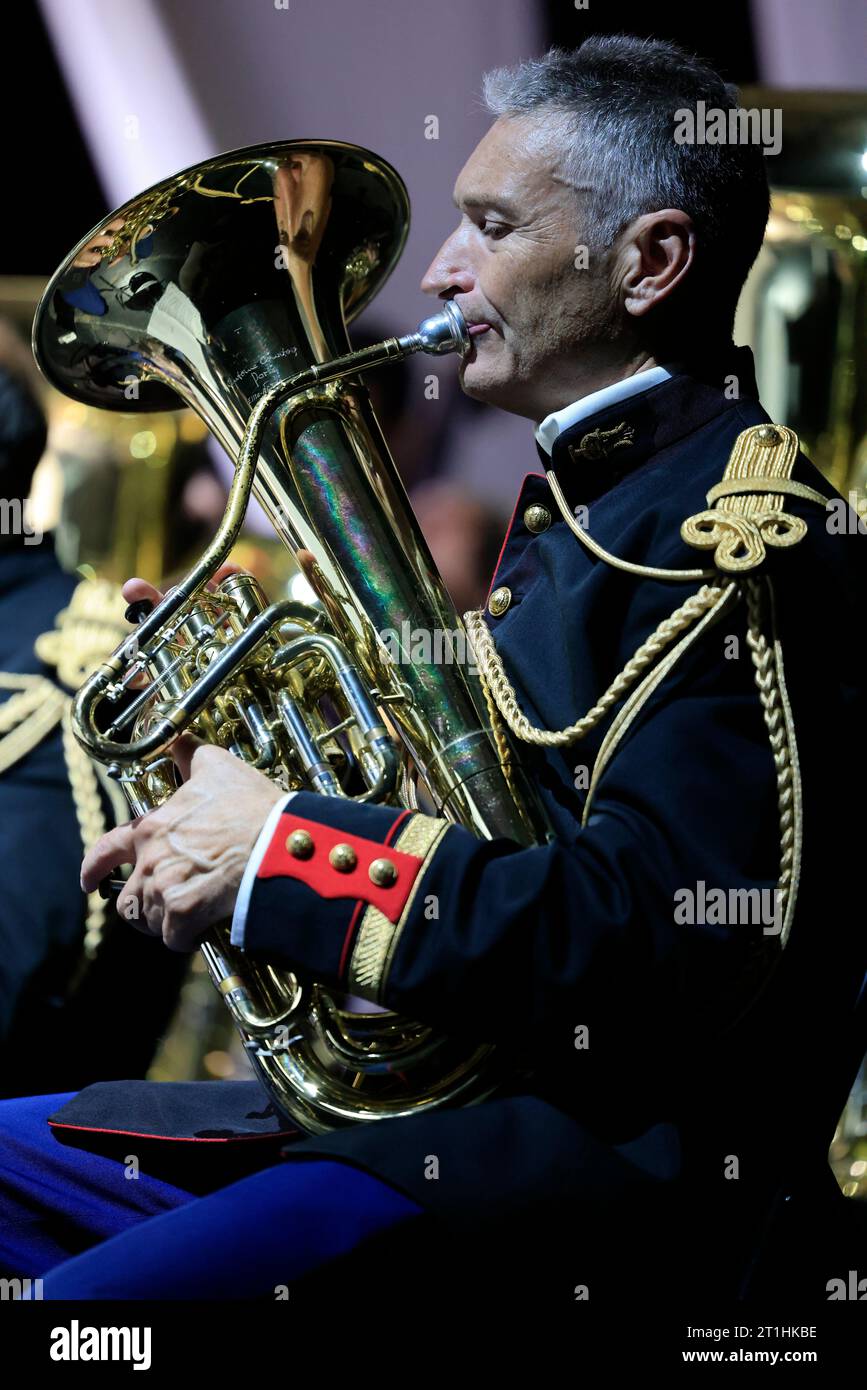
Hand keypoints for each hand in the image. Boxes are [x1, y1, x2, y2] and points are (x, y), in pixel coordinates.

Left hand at [80, 736, 283, 953]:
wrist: (278, 842)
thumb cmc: (251, 806)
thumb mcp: (218, 767)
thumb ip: (190, 753)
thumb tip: (178, 741)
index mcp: (150, 828)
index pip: (105, 851)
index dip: (93, 868)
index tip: (88, 881)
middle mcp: (149, 860)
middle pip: (127, 897)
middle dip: (141, 904)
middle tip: (160, 906)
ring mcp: (164, 889)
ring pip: (147, 919)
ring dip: (163, 921)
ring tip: (185, 917)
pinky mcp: (183, 915)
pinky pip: (174, 938)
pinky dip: (186, 937)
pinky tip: (202, 929)